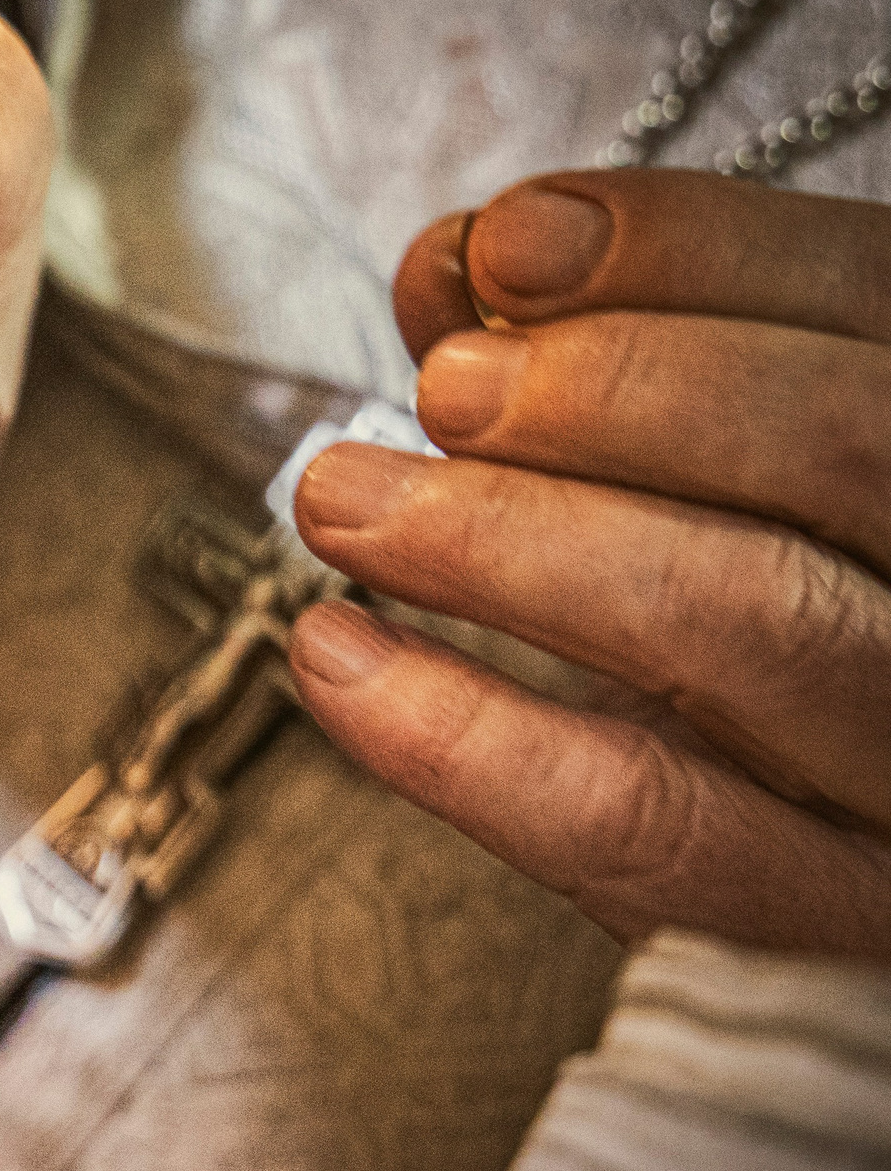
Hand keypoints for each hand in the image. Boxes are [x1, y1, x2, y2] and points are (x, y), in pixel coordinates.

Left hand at [288, 170, 890, 958]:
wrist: (848, 910)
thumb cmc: (785, 644)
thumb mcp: (744, 494)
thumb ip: (628, 368)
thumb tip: (452, 273)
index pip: (874, 304)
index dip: (689, 250)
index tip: (506, 241)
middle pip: (835, 448)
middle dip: (610, 387)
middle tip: (443, 387)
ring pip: (737, 619)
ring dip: (504, 537)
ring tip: (342, 498)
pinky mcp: (824, 929)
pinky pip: (635, 824)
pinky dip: (457, 735)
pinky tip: (333, 659)